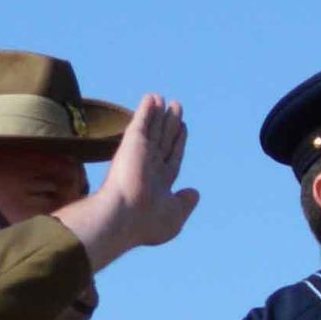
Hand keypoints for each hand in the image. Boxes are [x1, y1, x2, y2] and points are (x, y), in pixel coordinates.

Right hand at [59, 95, 198, 270]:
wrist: (125, 216)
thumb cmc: (149, 222)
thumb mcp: (175, 215)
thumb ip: (185, 202)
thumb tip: (195, 192)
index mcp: (159, 185)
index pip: (171, 158)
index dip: (178, 143)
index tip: (183, 129)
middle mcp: (150, 167)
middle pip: (163, 140)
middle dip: (170, 124)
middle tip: (176, 107)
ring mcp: (140, 154)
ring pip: (154, 128)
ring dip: (158, 113)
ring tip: (163, 98)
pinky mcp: (133, 143)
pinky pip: (142, 122)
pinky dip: (146, 110)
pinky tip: (151, 97)